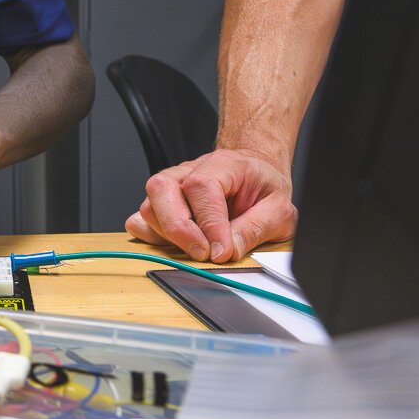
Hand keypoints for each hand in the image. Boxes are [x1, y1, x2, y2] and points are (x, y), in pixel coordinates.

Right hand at [125, 149, 296, 262]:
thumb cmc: (262, 188)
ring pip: (148, 207)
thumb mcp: (278, 209)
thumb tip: (228, 250)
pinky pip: (140, 220)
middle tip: (203, 253)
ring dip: (168, 236)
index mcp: (221, 164)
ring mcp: (170, 186)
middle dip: (179, 229)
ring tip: (196, 249)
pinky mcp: (160, 205)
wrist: (253, 175)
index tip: (220, 250)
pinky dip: (153, 237)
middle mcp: (188, 171)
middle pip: (162, 189)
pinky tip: (178, 245)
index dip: (209, 222)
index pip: (201, 187)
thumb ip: (255, 228)